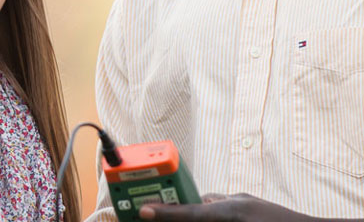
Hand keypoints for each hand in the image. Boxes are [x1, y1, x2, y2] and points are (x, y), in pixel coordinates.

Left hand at [139, 193, 314, 221]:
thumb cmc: (272, 218)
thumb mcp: (243, 201)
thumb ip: (217, 199)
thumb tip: (196, 198)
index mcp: (227, 213)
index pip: (189, 213)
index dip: (164, 213)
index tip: (143, 211)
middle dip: (167, 221)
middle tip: (148, 216)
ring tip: (160, 216)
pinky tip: (187, 218)